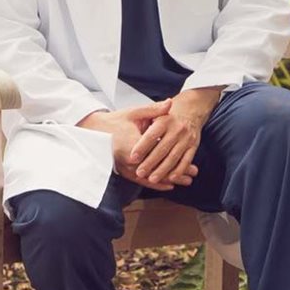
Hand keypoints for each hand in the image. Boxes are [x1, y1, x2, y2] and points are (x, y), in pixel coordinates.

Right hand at [78, 100, 195, 190]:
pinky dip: (156, 184)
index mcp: (134, 144)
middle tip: (193, 172)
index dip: (176, 157)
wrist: (95, 132)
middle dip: (177, 171)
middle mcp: (130, 160)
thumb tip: (169, 104)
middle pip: (158, 168)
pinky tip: (169, 185)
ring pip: (152, 177)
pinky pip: (142, 181)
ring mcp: (127, 168)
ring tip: (187, 181)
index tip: (190, 159)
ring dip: (170, 179)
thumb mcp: (134, 113)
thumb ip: (153, 110)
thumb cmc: (115, 121)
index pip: (159, 153)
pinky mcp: (125, 172)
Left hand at [129, 87, 222, 184]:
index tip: (133, 157)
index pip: (151, 135)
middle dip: (150, 162)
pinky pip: (186, 160)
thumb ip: (145, 117)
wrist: (191, 110)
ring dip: (163, 170)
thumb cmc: (168, 115)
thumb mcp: (156, 110)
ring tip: (152, 179)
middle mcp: (176, 129)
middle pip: (162, 149)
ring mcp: (186, 138)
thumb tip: (134, 125)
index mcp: (164, 120)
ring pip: (174, 157)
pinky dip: (180, 170)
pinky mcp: (193, 146)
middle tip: (139, 172)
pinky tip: (171, 178)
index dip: (142, 147)